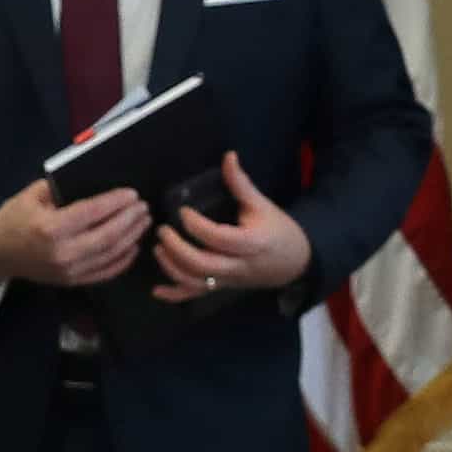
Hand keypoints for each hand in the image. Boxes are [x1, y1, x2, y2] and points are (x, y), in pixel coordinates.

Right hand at [0, 177, 150, 290]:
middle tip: (143, 206)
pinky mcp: (72, 282)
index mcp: (51, 228)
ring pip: (110, 255)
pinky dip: (123, 260)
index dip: (115, 203)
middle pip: (107, 236)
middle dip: (130, 220)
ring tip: (144, 222)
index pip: (92, 213)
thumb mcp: (33, 195)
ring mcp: (69, 271)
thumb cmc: (14, 219)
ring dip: (132, 237)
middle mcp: (62, 252)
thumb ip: (62, 187)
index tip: (132, 193)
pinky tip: (134, 246)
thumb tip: (94, 181)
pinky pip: (105, 272)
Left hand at [147, 150, 312, 302]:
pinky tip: (157, 291)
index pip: (219, 238)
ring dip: (173, 269)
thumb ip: (241, 183)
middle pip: (203, 265)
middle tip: (163, 230)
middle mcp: (238, 265)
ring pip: (197, 283)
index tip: (182, 211)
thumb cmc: (278, 230)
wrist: (295, 262)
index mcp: (251, 243)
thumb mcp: (262, 204)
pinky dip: (175, 296)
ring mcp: (229, 281)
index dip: (197, 226)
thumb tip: (228, 156)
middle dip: (178, 249)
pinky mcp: (223, 288)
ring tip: (158, 249)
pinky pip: (197, 296)